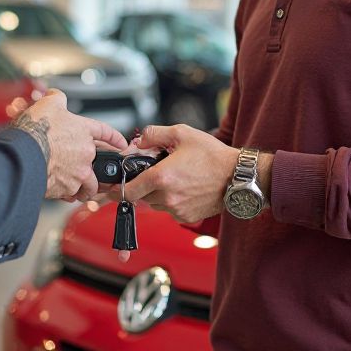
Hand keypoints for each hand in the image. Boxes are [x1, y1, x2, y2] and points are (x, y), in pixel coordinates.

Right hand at [11, 89, 127, 200]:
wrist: (24, 155)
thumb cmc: (36, 131)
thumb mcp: (47, 104)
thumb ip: (55, 99)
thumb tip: (54, 95)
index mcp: (83, 131)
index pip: (105, 132)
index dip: (114, 137)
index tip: (122, 144)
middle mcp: (85, 154)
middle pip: (98, 165)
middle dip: (95, 170)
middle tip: (89, 173)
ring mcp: (78, 173)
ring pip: (88, 184)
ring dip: (84, 187)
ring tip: (78, 189)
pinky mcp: (67, 189)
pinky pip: (71, 194)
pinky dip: (67, 195)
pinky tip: (60, 192)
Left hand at [122, 124, 236, 222]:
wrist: (237, 176)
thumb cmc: (213, 156)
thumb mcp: (182, 133)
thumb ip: (154, 134)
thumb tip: (138, 141)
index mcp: (161, 177)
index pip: (128, 190)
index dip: (118, 189)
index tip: (113, 188)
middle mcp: (167, 197)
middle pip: (141, 197)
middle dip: (143, 186)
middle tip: (154, 174)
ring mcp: (177, 210)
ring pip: (155, 204)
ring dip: (158, 194)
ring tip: (175, 178)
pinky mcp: (187, 217)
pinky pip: (170, 210)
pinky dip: (172, 201)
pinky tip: (185, 188)